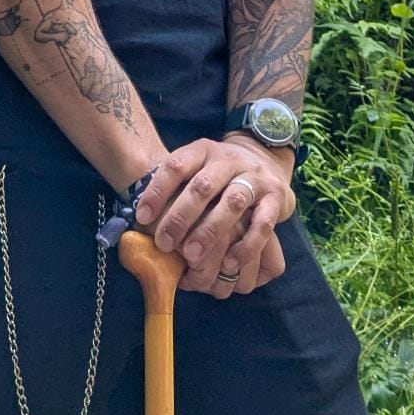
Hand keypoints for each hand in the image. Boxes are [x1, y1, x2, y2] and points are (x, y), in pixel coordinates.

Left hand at [134, 136, 294, 297]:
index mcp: (203, 150)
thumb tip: (137, 222)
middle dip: (181, 216)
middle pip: (203, 185)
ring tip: (192, 257)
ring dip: (211, 231)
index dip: (157, 191)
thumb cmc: (218, 174)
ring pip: (233, 202)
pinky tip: (230, 264)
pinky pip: (262, 223)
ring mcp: (254, 177)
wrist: (265, 158)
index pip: (176, 165)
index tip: (142, 218)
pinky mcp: (275, 197)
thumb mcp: (196, 168)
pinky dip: (246, 245)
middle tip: (165, 243)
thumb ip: (175, 188)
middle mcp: (229, 160)